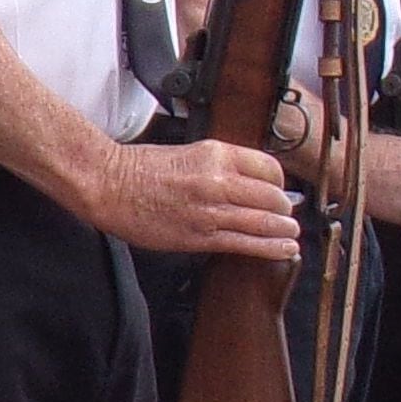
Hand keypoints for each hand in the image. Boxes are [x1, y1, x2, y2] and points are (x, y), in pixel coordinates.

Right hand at [90, 135, 299, 262]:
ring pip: (264, 221)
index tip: (279, 191)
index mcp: (216, 154)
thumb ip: (217, 165)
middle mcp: (218, 180)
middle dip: (284, 209)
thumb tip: (242, 181)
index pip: (268, 168)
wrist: (108, 184)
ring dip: (283, 230)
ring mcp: (211, 209)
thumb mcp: (187, 153)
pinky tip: (284, 249)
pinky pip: (245, 243)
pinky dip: (270, 247)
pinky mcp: (200, 235)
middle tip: (287, 216)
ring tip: (292, 234)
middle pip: (272, 196)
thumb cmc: (138, 169)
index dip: (280, 183)